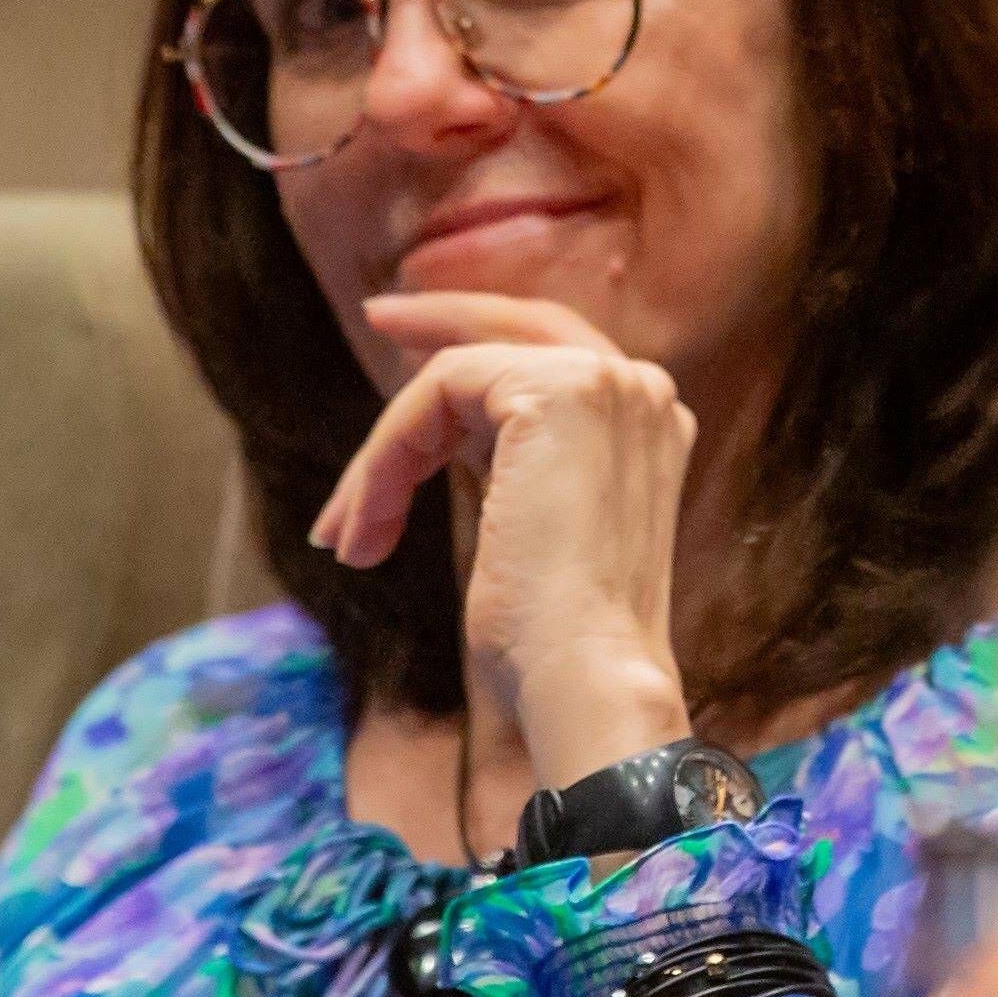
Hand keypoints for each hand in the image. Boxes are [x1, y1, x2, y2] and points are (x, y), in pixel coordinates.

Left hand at [309, 292, 697, 790]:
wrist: (586, 679)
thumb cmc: (554, 641)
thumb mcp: (528, 530)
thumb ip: (506, 466)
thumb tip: (440, 433)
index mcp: (651, 426)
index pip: (554, 355)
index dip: (476, 350)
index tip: (405, 361)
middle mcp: (643, 391)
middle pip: (519, 327)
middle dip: (440, 319)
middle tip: (376, 317)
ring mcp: (607, 382)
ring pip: (457, 375)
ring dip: (386, 454)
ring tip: (346, 530)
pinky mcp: (556, 389)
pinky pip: (438, 390)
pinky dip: (386, 457)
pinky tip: (365, 523)